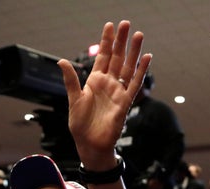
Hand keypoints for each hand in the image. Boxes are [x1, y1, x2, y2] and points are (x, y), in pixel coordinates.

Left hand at [58, 21, 151, 164]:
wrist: (90, 144)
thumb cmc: (80, 125)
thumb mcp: (74, 99)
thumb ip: (71, 80)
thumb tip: (61, 61)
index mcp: (94, 81)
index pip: (102, 56)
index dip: (106, 41)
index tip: (109, 26)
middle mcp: (108, 84)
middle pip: (117, 58)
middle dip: (121, 41)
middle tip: (126, 23)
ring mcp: (118, 92)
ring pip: (128, 67)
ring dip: (134, 52)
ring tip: (139, 35)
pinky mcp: (125, 102)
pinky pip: (135, 84)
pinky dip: (141, 71)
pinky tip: (147, 58)